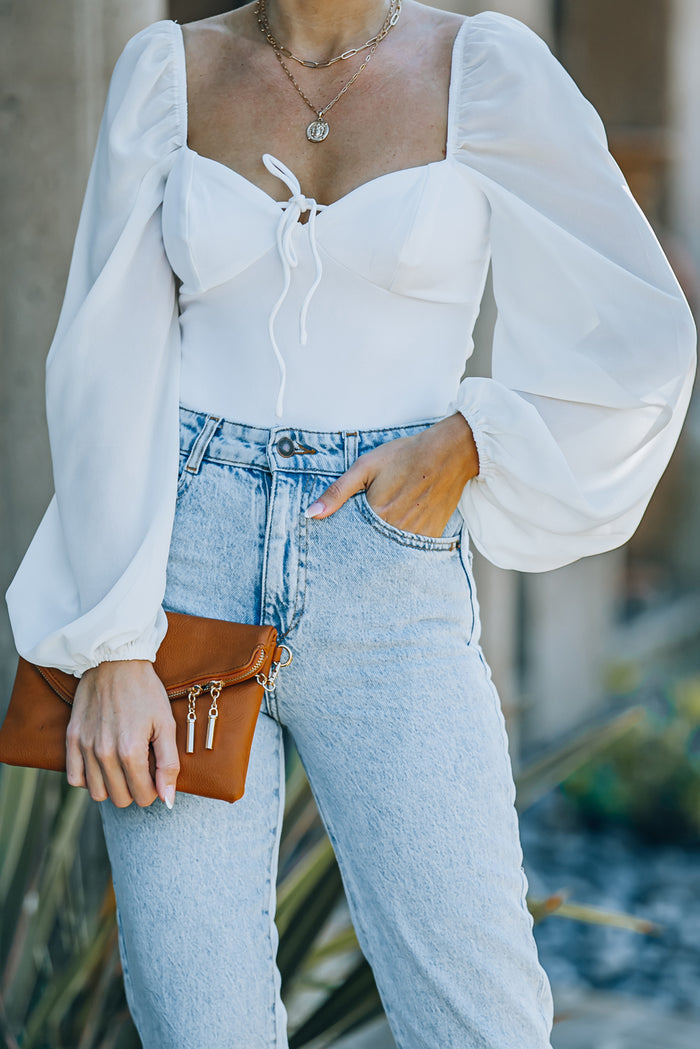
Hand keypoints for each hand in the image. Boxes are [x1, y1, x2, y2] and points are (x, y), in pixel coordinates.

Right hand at [66, 659, 179, 808]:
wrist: (116, 661)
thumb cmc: (145, 691)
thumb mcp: (166, 725)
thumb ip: (169, 765)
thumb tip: (168, 799)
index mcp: (131, 751)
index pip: (143, 796)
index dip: (154, 790)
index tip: (156, 775)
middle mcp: (104, 753)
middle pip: (120, 799)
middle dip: (135, 790)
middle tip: (142, 768)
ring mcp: (85, 747)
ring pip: (97, 793)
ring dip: (112, 786)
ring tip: (122, 767)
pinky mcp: (72, 739)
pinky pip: (74, 779)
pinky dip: (89, 778)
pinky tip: (102, 765)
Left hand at [305, 413, 478, 536]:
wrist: (449, 453)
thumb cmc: (405, 455)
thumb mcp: (365, 467)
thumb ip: (337, 492)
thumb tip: (310, 514)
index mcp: (376, 514)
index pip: (351, 540)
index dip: (344, 539)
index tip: (337, 541)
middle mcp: (396, 529)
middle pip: (371, 548)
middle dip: (363, 545)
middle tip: (363, 534)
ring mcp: (416, 535)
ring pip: (391, 551)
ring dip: (382, 546)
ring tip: (382, 531)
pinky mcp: (432, 536)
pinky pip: (411, 550)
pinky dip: (402, 545)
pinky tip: (399, 530)